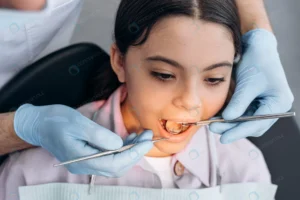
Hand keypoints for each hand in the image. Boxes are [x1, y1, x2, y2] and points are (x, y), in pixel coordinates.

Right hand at [14, 104, 152, 176]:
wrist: (38, 124)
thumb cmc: (56, 120)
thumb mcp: (78, 123)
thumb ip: (99, 135)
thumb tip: (119, 144)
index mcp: (82, 159)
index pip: (114, 163)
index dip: (133, 153)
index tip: (147, 140)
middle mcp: (85, 166)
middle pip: (117, 167)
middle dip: (136, 153)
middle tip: (148, 136)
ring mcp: (86, 163)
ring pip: (115, 163)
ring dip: (131, 151)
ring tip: (141, 135)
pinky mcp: (88, 157)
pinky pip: (109, 158)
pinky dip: (122, 149)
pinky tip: (129, 138)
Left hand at [209, 29, 293, 143]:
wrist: (257, 46)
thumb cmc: (256, 61)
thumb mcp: (247, 83)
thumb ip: (238, 103)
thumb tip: (227, 119)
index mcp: (279, 103)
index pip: (258, 123)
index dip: (239, 131)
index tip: (224, 137)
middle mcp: (274, 107)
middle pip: (252, 125)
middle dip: (233, 129)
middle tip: (213, 129)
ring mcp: (265, 105)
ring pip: (247, 122)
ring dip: (231, 124)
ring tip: (213, 124)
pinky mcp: (255, 101)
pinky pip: (243, 114)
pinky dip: (232, 116)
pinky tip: (219, 117)